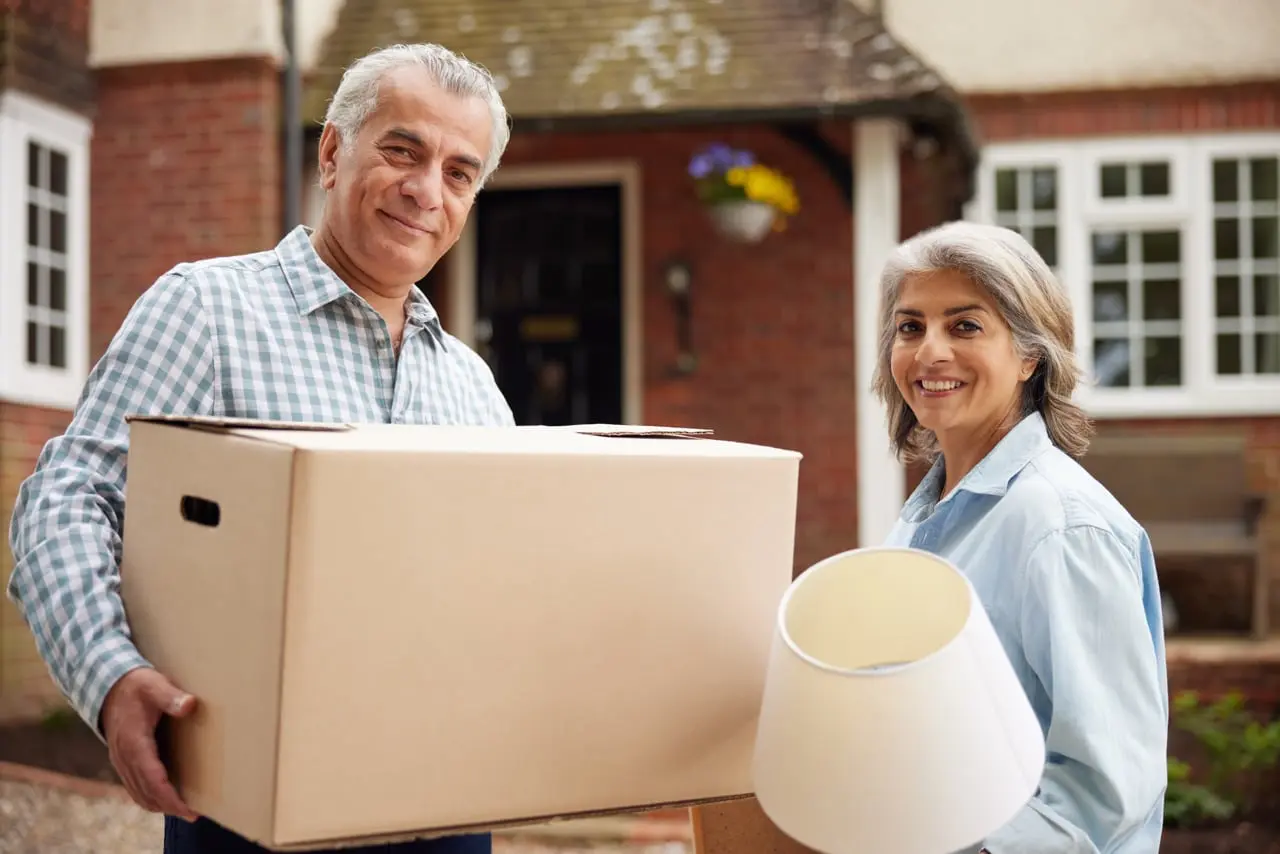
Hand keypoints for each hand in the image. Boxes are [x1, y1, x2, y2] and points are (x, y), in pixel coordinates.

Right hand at [101, 667, 199, 819]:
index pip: (153, 779)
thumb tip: (190, 705)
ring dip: (158, 805)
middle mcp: (124, 757)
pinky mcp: (122, 760)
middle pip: (146, 792)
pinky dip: (147, 796)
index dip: (170, 797)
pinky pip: (133, 786)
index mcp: (134, 743)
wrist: (109, 686)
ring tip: (182, 810)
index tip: (188, 809)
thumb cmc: (137, 685)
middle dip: (168, 806)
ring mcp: (121, 760)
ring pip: (138, 792)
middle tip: (192, 815)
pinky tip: (163, 798)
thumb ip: (172, 696)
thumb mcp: (155, 685)